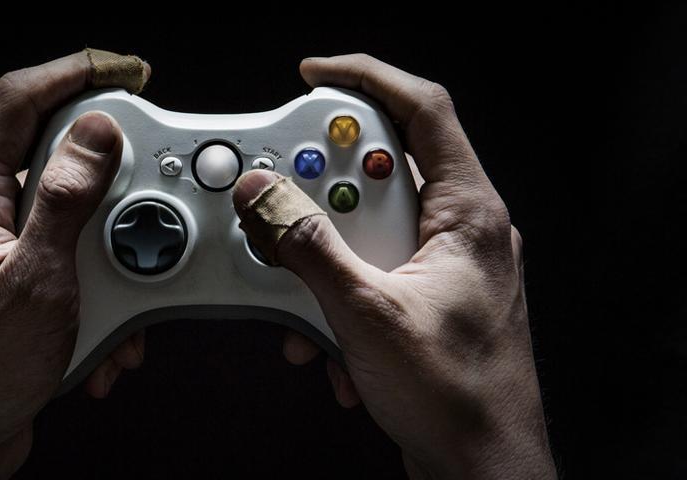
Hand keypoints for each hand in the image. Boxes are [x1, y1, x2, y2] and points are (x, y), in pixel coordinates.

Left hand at [0, 51, 148, 478]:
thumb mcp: (35, 282)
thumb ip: (65, 202)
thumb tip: (94, 136)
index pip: (17, 102)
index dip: (73, 74)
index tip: (125, 71)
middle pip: (56, 158)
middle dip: (112, 187)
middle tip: (144, 209)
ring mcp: (2, 248)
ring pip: (75, 218)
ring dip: (112, 256)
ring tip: (120, 302)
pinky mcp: (22, 281)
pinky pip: (75, 263)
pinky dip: (103, 293)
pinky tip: (104, 334)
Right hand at [233, 54, 555, 478]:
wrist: (480, 468)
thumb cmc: (456, 398)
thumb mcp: (366, 315)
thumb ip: (308, 249)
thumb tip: (267, 198)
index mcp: (467, 214)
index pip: (423, 111)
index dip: (367, 80)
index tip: (314, 76)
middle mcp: (459, 231)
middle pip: (382, 170)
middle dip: (326, 194)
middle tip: (289, 204)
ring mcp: (443, 266)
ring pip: (369, 228)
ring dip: (325, 260)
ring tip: (309, 298)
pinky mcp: (424, 298)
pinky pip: (370, 271)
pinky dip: (337, 295)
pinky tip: (327, 339)